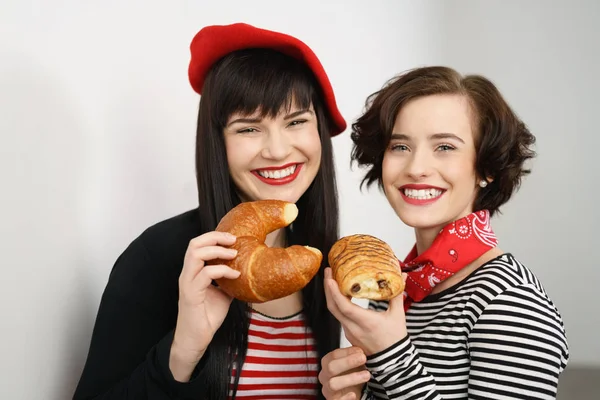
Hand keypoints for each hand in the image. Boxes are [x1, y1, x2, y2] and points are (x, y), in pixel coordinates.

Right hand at [170, 231, 239, 379]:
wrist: (195, 340)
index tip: (233, 238)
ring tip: (234, 254)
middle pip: (194, 244)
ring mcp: (188, 283)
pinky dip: (222, 270)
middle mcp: (187, 274)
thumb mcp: (223, 294)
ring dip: (217, 250)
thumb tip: (246, 271)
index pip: (198, 245)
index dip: (214, 237)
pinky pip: (205, 274)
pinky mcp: (191, 295)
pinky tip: (235, 275)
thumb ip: (229, 281)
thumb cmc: (206, 317)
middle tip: (233, 240)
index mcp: (193, 272)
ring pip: (195, 254)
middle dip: (215, 237)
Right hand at [319, 346, 370, 399]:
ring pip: (333, 383)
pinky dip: (345, 397)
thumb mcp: (356, 361)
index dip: (347, 353)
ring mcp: (328, 390)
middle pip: (331, 367)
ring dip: (351, 378)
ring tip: (367, 375)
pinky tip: (354, 394)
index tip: (361, 350)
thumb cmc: (355, 374)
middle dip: (348, 362)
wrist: (358, 393)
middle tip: (363, 358)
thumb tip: (365, 334)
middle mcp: (326, 376)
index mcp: (329, 363)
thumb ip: (357, 351)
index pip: (333, 355)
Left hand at [324, 268, 407, 355]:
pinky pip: (338, 316)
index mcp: (366, 322)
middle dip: (328, 288)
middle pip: (333, 307)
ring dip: (331, 295)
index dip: (334, 292)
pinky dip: (337, 303)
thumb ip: (397, 295)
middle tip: (328, 271)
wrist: (392, 360)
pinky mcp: (348, 333)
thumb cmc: (395, 338)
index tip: (330, 278)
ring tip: (332, 278)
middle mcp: (354, 328)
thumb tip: (402, 276)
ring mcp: (349, 332)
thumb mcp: (398, 315)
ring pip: (334, 312)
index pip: (344, 307)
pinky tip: (340, 293)